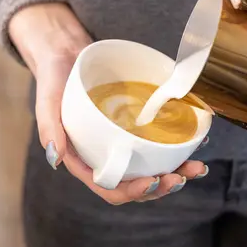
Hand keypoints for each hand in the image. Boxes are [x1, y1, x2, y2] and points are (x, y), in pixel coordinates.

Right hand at [9, 3, 207, 204]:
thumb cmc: (55, 81)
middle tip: (183, 176)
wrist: (68, 54)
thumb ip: (49, 129)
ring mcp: (124, 142)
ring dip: (177, 171)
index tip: (153, 182)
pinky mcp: (136, 125)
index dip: (132, 192)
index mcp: (85, 160)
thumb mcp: (47, 101)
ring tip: (198, 167)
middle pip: (137, 183)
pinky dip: (179, 144)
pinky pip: (158, 141)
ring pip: (152, 166)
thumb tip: (56, 158)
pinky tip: (198, 140)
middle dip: (162, 186)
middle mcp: (107, 156)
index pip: (110, 188)